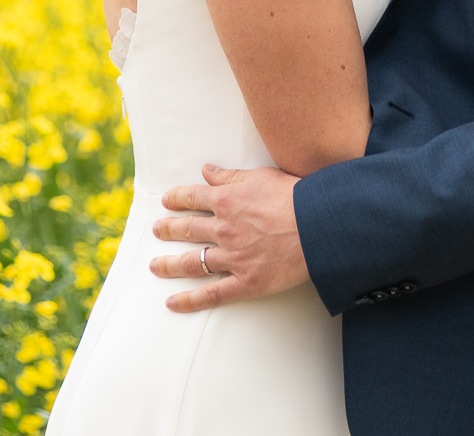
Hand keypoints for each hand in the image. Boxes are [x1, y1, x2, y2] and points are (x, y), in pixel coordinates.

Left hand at [149, 164, 307, 311]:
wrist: (319, 227)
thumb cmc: (295, 197)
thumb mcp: (261, 176)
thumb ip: (230, 176)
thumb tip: (206, 170)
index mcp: (226, 200)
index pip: (192, 198)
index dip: (176, 199)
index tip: (167, 201)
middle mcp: (223, 229)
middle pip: (186, 229)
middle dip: (168, 229)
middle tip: (157, 230)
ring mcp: (232, 257)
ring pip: (191, 262)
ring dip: (169, 265)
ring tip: (155, 266)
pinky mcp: (245, 282)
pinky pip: (211, 294)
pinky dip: (190, 300)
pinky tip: (172, 303)